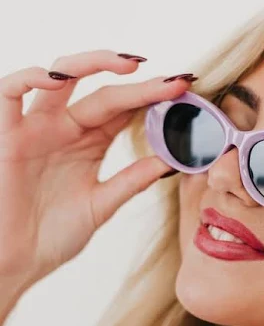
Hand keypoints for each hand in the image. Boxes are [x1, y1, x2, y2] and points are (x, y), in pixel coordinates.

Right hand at [0, 49, 192, 285]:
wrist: (17, 260)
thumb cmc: (54, 234)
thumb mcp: (101, 204)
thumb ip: (131, 180)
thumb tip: (171, 161)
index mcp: (90, 143)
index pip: (125, 111)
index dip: (153, 99)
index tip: (185, 93)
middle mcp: (66, 129)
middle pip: (105, 94)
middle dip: (141, 85)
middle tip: (175, 82)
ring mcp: (37, 129)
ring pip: (62, 77)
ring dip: (94, 64)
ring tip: (131, 66)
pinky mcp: (7, 135)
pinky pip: (10, 93)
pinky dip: (30, 78)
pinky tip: (59, 78)